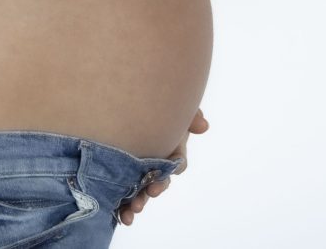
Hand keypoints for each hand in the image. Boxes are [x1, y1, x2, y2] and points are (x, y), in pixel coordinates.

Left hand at [115, 108, 209, 225]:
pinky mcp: (122, 178)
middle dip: (155, 189)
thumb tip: (204, 126)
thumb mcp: (174, 109)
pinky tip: (121, 217)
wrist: (122, 107)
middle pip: (160, 181)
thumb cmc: (154, 108)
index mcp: (171, 151)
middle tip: (151, 192)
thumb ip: (189, 115)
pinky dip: (124, 209)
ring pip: (142, 192)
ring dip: (139, 204)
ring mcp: (140, 173)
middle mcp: (157, 165)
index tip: (171, 170)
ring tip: (131, 212)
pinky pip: (125, 196)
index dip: (175, 167)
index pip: (178, 163)